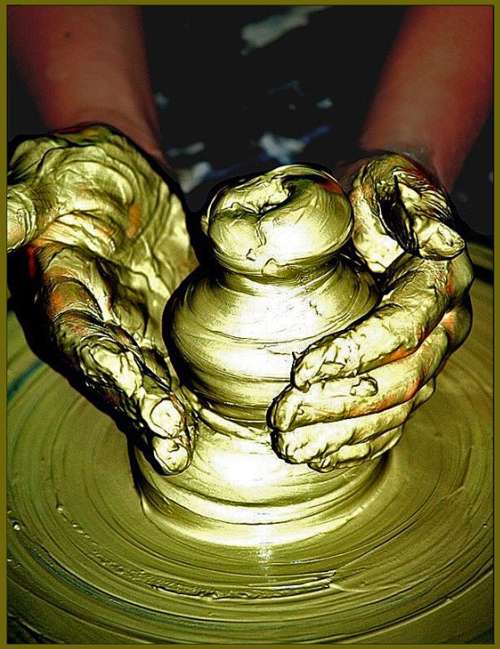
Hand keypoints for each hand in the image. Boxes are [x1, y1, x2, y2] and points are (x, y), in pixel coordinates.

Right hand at [8, 124, 197, 473]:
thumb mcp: (53, 175)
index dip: (100, 363)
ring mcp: (129, 329)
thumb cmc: (82, 170)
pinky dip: (189, 393)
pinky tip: (207, 421)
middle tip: (170, 440)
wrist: (131, 178)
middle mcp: (90, 322)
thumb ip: (26, 204)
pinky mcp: (164, 328)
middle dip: (138, 405)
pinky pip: (174, 365)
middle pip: (110, 373)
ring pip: (143, 379)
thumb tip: (4, 225)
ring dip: (162, 416)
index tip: (131, 387)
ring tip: (182, 449)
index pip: (75, 335)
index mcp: (57, 290)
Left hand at [269, 153, 472, 470]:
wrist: (374, 209)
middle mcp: (438, 328)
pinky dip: (357, 443)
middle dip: (338, 404)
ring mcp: (424, 357)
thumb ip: (415, 202)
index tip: (302, 369)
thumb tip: (440, 241)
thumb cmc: (374, 192)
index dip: (357, 353)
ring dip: (342, 434)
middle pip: (397, 381)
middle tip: (283, 419)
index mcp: (435, 284)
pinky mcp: (403, 374)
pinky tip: (321, 455)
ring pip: (393, 410)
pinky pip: (390, 420)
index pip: (402, 329)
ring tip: (292, 450)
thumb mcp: (390, 178)